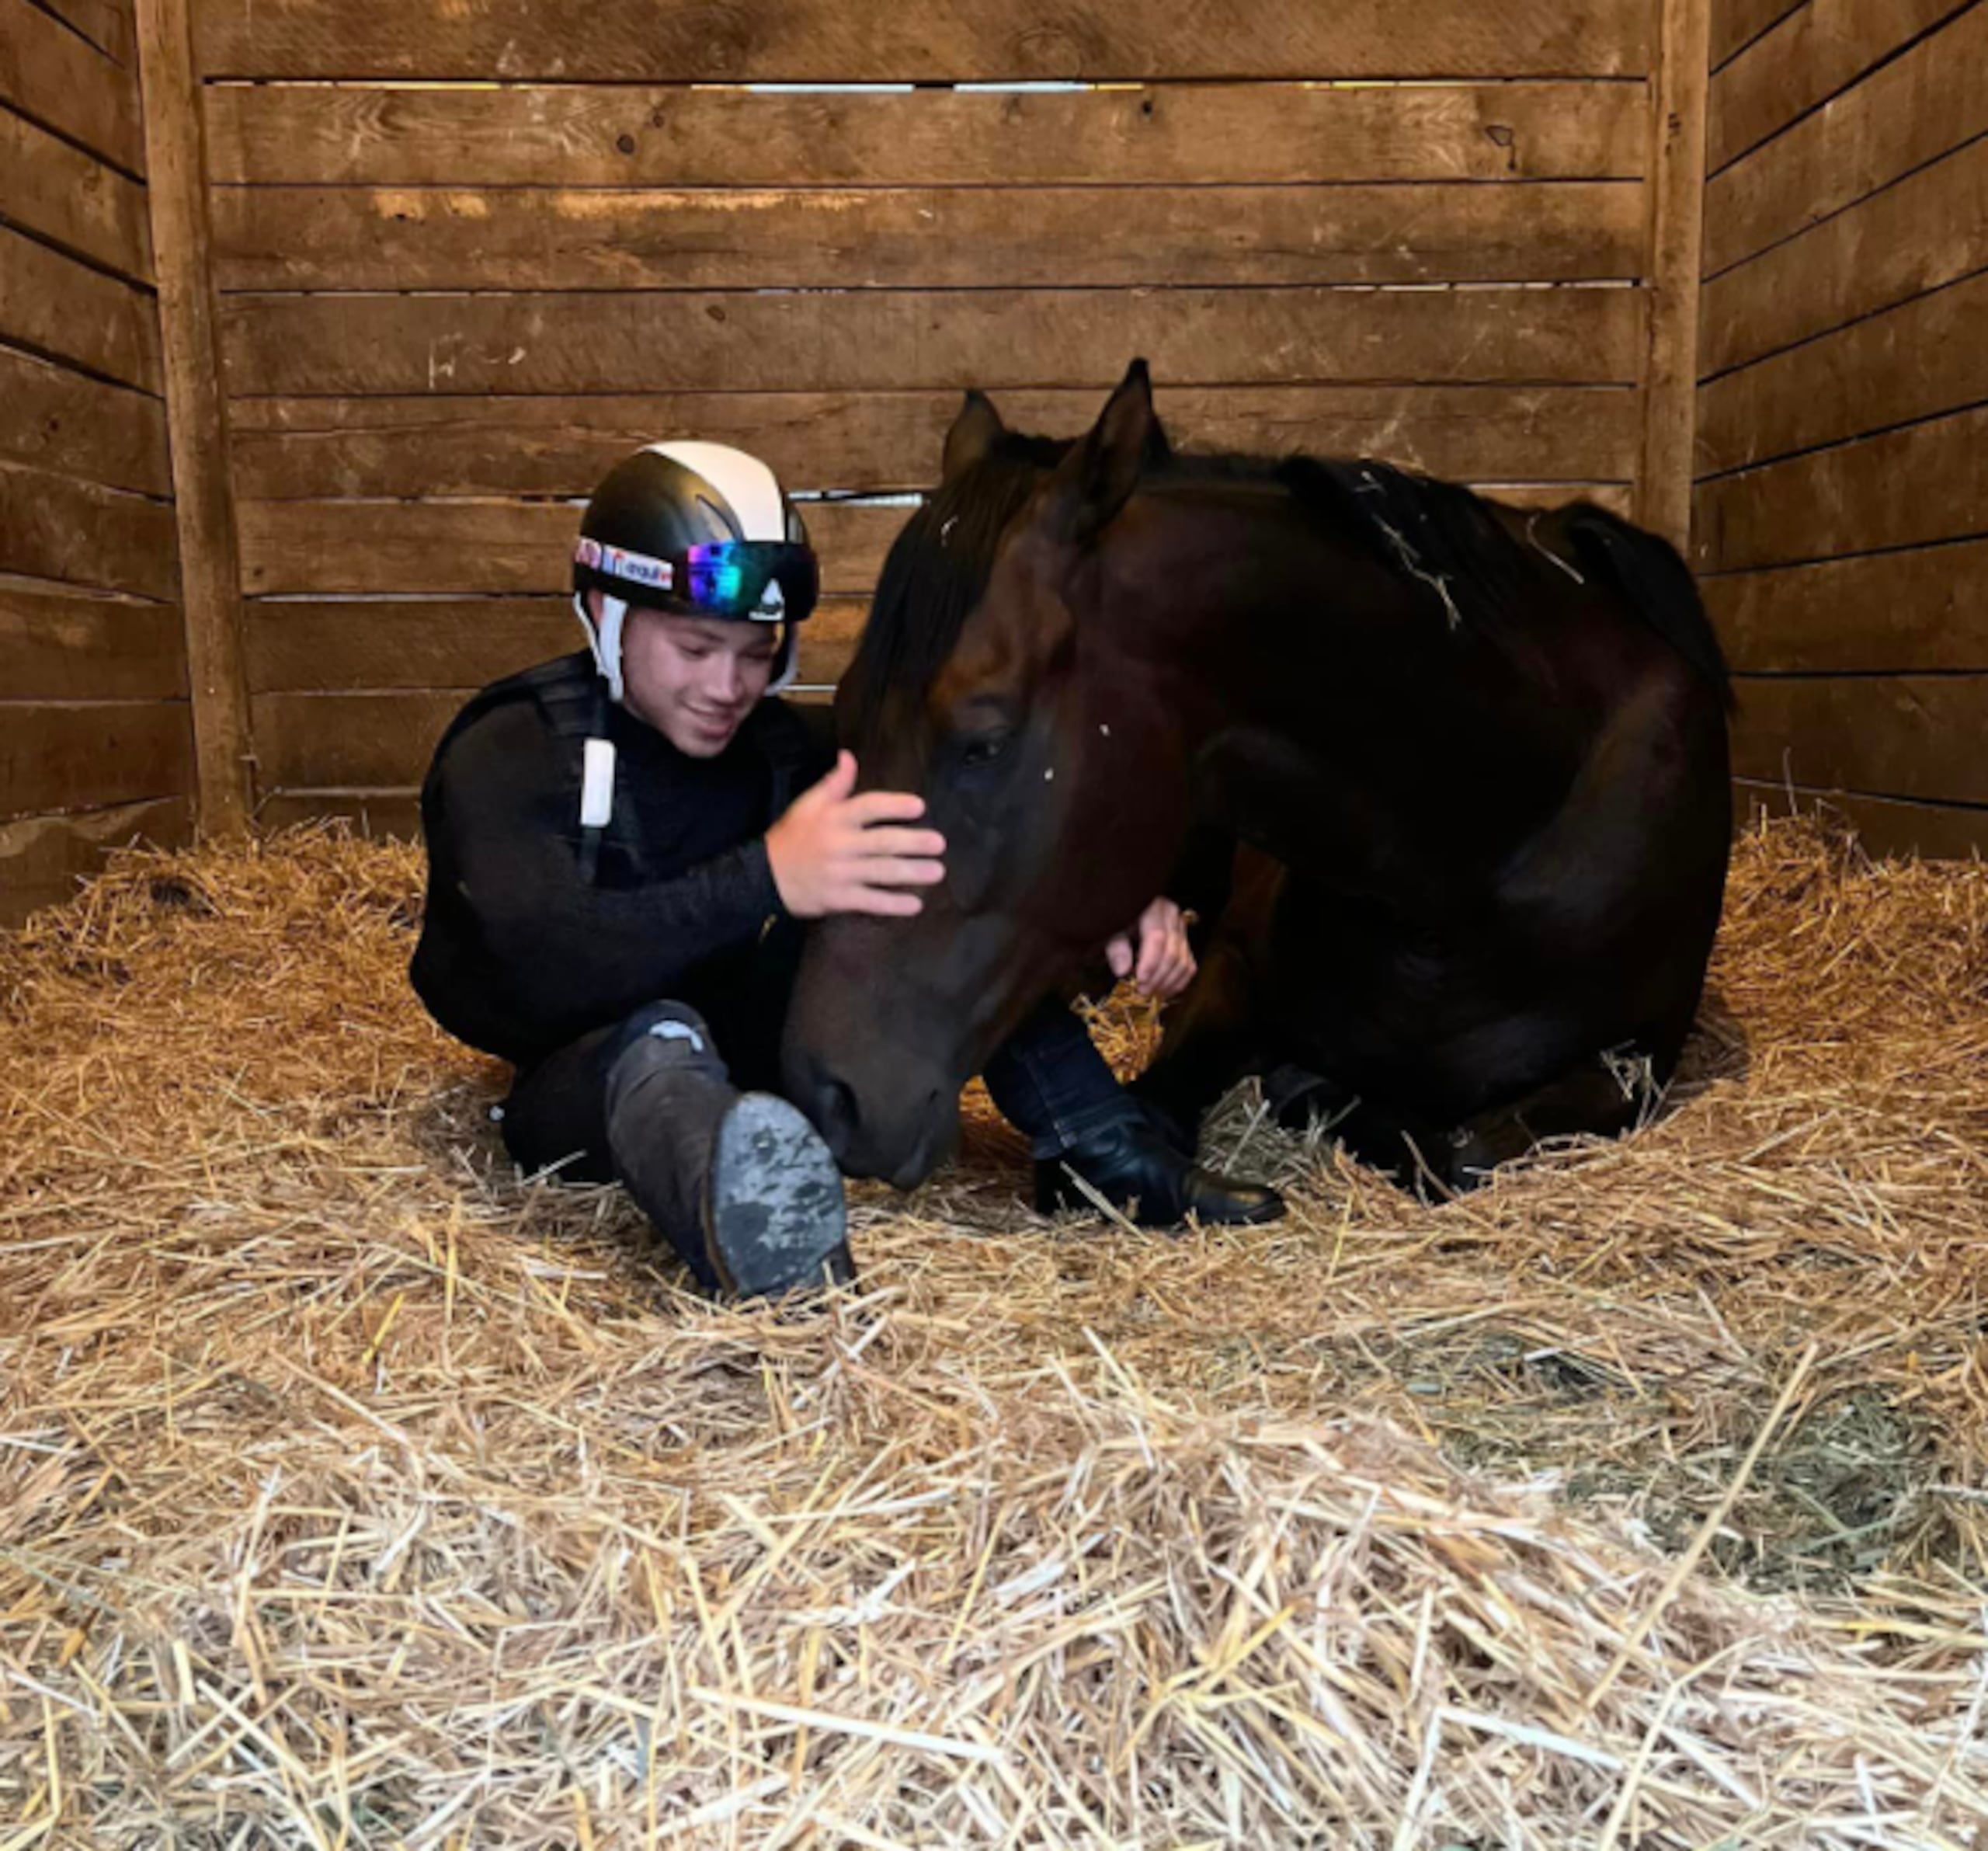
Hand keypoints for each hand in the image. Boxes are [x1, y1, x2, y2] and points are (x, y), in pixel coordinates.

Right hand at [766, 751, 945, 918]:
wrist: (764, 876)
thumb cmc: (792, 837)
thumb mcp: (808, 804)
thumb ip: (834, 783)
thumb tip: (849, 756)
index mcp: (833, 817)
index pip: (868, 807)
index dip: (894, 806)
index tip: (919, 806)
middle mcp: (839, 844)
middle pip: (882, 842)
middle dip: (913, 843)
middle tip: (939, 843)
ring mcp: (840, 873)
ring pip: (881, 872)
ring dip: (911, 873)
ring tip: (937, 872)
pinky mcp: (839, 898)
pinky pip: (870, 901)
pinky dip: (893, 904)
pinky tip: (915, 904)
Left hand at [1106, 897, 1195, 997]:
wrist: (1131, 912)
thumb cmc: (1120, 921)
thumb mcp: (1112, 929)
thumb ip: (1116, 948)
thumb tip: (1122, 971)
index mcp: (1154, 908)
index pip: (1158, 937)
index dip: (1150, 962)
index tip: (1139, 979)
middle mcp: (1173, 918)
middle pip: (1172, 952)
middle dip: (1157, 977)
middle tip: (1142, 991)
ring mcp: (1182, 931)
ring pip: (1183, 962)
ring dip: (1168, 983)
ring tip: (1150, 993)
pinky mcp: (1186, 944)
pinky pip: (1189, 967)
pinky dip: (1178, 983)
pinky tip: (1163, 991)